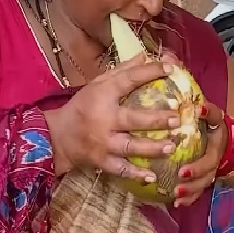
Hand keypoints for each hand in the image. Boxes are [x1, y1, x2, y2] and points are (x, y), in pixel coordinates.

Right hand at [44, 53, 180, 181]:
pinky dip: (135, 174)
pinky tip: (152, 177)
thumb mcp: (97, 85)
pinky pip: (120, 169)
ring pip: (130, 146)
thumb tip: (144, 55)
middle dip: (156, 120)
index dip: (149, 73)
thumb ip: (121, 71)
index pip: (127, 80)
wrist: (56, 137)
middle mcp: (104, 119)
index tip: (170, 68)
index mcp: (102, 95)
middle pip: (133, 119)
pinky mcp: (101, 161)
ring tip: (171, 147)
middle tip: (176, 119)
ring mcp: (103, 143)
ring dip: (152, 148)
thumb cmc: (81, 107)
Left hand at [174, 102, 227, 206]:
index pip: (211, 155)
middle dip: (195, 176)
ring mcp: (210, 172)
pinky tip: (176, 205)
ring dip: (190, 191)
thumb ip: (209, 111)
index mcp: (216, 144)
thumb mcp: (213, 116)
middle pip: (208, 171)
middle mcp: (215, 160)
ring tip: (176, 195)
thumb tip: (199, 107)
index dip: (201, 160)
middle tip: (180, 176)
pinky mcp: (203, 180)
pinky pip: (197, 192)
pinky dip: (188, 199)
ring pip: (202, 184)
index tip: (184, 169)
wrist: (226, 141)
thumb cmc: (212, 126)